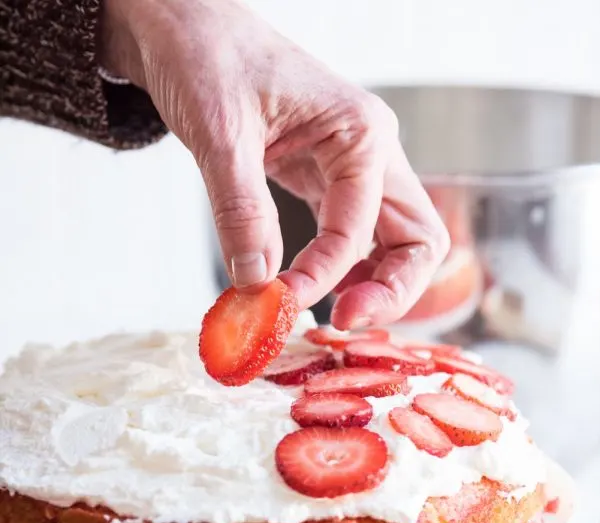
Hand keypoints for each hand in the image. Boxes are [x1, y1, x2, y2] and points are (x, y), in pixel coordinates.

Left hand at [101, 0, 448, 326]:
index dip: (321, 276)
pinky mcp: (330, 181)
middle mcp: (371, 152)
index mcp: (360, 132)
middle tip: (344, 326)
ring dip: (375, 287)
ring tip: (332, 320)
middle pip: (417, 240)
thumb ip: (241, 211)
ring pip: (396, 243)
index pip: (360, 229)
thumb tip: (256, 283)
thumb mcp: (220, 134)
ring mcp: (355, 169)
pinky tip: (316, 293)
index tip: (278, 304)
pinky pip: (358, 237)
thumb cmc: (208, 56)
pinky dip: (345, 271)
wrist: (185, 25)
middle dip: (390, 292)